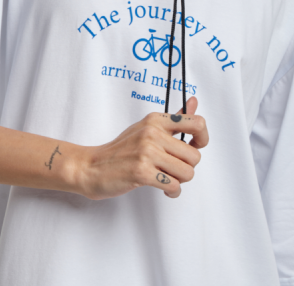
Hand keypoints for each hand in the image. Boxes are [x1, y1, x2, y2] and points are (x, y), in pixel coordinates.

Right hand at [74, 96, 206, 199]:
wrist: (91, 167)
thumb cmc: (120, 150)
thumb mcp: (145, 128)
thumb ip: (173, 120)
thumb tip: (193, 102)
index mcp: (155, 120)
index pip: (197, 123)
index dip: (202, 139)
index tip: (194, 147)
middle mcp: (152, 133)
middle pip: (195, 156)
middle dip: (187, 168)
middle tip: (173, 170)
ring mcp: (147, 152)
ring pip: (187, 172)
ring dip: (179, 181)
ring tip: (167, 179)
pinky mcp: (142, 172)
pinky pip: (173, 185)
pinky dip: (172, 191)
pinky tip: (163, 189)